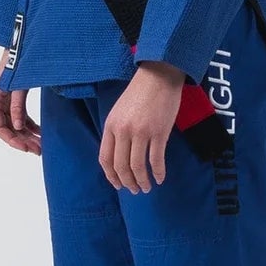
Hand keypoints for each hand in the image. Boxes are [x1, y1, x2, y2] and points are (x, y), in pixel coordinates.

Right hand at [0, 49, 40, 155]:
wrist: (22, 41)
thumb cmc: (19, 59)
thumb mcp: (19, 83)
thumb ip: (17, 105)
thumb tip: (17, 127)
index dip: (12, 141)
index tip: (26, 149)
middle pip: (8, 129)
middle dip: (22, 141)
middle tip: (39, 150)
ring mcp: (6, 100)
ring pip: (15, 125)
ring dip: (27, 136)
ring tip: (42, 145)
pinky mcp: (14, 97)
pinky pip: (21, 117)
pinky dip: (30, 126)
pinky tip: (41, 132)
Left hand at [99, 61, 184, 191]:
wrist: (159, 75)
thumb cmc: (140, 92)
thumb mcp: (119, 111)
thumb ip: (117, 131)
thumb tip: (119, 156)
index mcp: (110, 126)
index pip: (105, 159)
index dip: (111, 176)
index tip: (118, 185)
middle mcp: (123, 131)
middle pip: (121, 166)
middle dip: (128, 183)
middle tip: (135, 190)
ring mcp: (141, 132)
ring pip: (138, 166)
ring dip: (143, 181)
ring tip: (147, 187)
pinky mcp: (159, 132)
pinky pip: (156, 159)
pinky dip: (159, 172)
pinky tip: (161, 178)